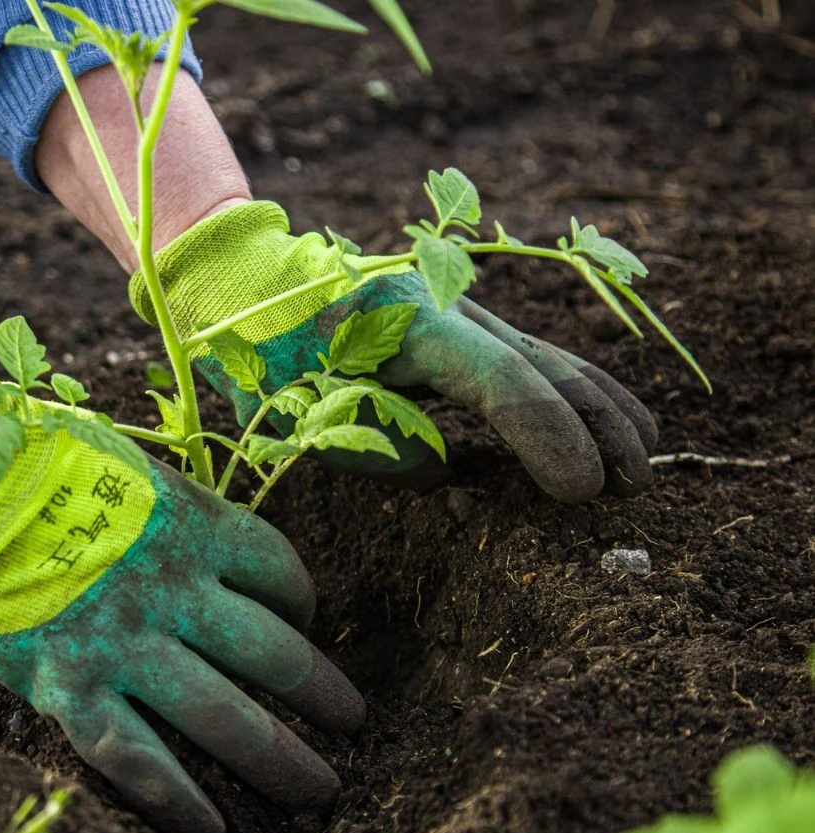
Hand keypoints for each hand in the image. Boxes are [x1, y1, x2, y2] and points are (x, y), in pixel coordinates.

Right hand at [0, 412, 362, 832]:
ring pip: (225, 717)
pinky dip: (182, 800)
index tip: (304, 624)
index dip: (304, 604)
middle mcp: (174, 590)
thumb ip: (170, 508)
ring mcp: (126, 645)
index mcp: (193, 524)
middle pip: (275, 654)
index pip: (280, 572)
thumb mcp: (123, 466)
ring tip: (319, 790)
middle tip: (352, 722)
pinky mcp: (70, 688)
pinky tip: (216, 831)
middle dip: (324, 695)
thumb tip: (199, 540)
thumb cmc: (30, 462)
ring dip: (282, 759)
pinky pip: (140, 759)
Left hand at [131, 201, 657, 502]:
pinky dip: (570, 388)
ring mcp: (456, 306)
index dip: (549, 437)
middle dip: (596, 425)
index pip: (501, 383)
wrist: (246, 284)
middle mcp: (446, 305)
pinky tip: (605, 417)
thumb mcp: (301, 414)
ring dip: (599, 405)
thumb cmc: (263, 354)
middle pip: (543, 364)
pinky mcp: (456, 319)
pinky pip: (527, 355)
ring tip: (643, 456)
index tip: (580, 492)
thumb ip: (378, 448)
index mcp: (407, 324)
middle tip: (631, 485)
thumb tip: (446, 470)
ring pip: (546, 354)